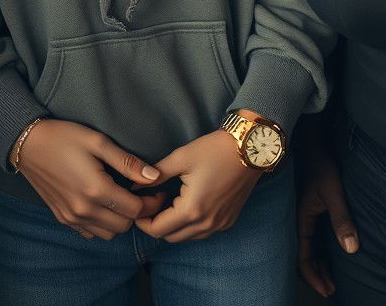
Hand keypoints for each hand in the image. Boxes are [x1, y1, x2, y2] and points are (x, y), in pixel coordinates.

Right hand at [13, 119, 163, 239]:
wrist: (29, 145)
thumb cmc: (66, 137)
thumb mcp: (99, 142)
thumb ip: (128, 162)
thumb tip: (154, 176)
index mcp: (95, 190)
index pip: (135, 210)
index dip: (151, 202)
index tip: (157, 190)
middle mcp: (83, 210)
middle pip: (124, 226)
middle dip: (138, 212)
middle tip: (143, 194)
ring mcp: (71, 217)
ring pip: (108, 234)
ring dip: (120, 220)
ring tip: (124, 198)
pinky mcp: (62, 218)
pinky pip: (90, 232)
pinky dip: (102, 224)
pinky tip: (104, 203)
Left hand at [134, 129, 260, 241]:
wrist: (251, 147)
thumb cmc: (215, 149)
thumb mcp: (181, 157)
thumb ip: (156, 174)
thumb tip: (134, 185)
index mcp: (191, 210)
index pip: (157, 230)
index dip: (143, 221)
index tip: (142, 204)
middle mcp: (206, 224)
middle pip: (170, 238)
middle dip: (157, 224)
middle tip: (156, 201)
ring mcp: (219, 224)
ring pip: (187, 237)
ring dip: (175, 226)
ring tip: (172, 202)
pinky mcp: (228, 221)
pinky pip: (203, 232)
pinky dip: (191, 225)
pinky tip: (190, 204)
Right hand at [297, 144, 358, 297]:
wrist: (313, 140)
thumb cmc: (321, 164)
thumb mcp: (333, 192)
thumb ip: (341, 219)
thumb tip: (352, 249)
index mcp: (301, 220)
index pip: (304, 259)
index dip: (315, 277)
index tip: (328, 290)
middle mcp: (300, 220)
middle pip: (305, 256)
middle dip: (318, 274)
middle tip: (332, 289)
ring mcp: (305, 214)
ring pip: (310, 247)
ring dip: (319, 263)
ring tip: (333, 276)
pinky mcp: (312, 207)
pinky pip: (314, 236)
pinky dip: (321, 249)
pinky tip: (332, 251)